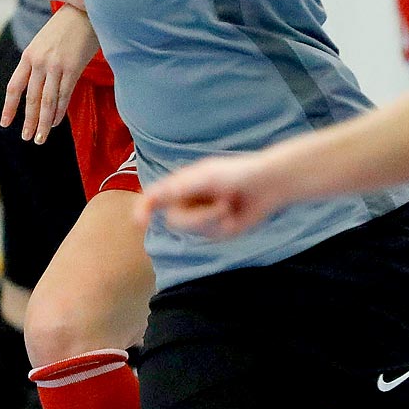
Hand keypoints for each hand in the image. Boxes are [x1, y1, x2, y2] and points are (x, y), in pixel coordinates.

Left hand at [1, 5, 98, 143]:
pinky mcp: (72, 68)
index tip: (6, 123)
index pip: (14, 87)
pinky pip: (64, 96)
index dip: (10, 108)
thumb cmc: (66, 26)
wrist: (84, 9)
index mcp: (28, 55)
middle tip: (26, 137)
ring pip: (46, 101)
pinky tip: (55, 123)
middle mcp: (38, 62)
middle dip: (28, 121)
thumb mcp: (44, 42)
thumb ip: (38, 62)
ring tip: (40, 138)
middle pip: (31, 99)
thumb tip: (36, 88)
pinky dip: (59, 112)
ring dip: (43, 123)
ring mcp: (55, 66)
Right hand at [133, 150, 280, 238]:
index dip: (145, 208)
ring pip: (193, 230)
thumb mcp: (206, 176)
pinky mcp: (217, 229)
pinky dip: (224, 227)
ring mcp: (202, 216)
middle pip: (175, 220)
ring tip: (229, 205)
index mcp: (181, 184)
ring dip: (213, 219)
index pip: (155, 198)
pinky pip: (211, 235)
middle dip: (198, 217)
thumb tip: (154, 195)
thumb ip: (179, 187)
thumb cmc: (237, 173)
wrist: (268, 184)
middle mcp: (188, 201)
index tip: (140, 221)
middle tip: (222, 206)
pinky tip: (234, 214)